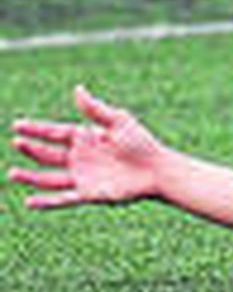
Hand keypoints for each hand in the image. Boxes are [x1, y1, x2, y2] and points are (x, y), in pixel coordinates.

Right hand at [10, 86, 165, 209]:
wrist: (159, 170)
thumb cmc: (142, 143)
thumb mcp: (118, 122)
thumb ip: (95, 109)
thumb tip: (77, 89)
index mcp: (85, 137)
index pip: (55, 132)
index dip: (36, 129)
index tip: (17, 125)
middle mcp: (80, 157)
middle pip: (48, 154)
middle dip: (32, 149)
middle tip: (17, 142)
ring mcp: (83, 176)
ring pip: (50, 178)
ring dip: (31, 177)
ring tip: (12, 173)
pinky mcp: (89, 194)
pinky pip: (63, 199)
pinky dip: (46, 202)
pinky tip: (29, 202)